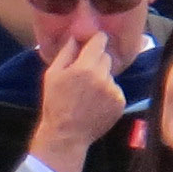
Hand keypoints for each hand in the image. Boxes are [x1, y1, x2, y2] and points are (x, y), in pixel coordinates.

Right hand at [29, 31, 126, 171]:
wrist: (66, 135)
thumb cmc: (55, 104)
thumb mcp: (51, 76)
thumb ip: (66, 53)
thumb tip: (76, 36)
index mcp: (84, 68)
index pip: (100, 41)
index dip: (96, 40)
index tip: (93, 43)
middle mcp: (102, 77)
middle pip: (106, 57)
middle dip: (96, 62)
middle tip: (83, 76)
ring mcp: (113, 90)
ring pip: (110, 75)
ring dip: (102, 79)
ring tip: (87, 95)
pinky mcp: (120, 102)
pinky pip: (116, 90)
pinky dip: (108, 94)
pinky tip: (95, 104)